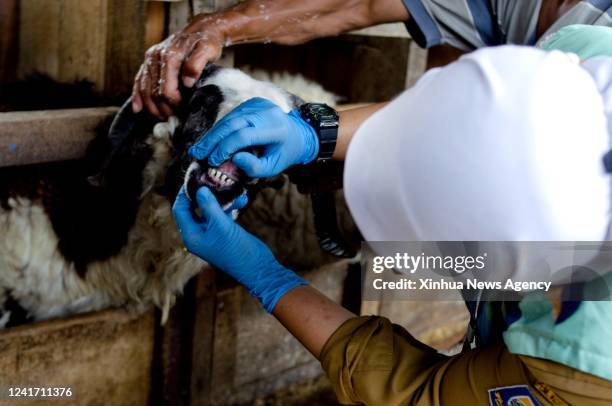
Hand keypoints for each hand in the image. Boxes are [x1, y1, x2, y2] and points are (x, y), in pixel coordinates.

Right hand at [132, 15, 225, 118]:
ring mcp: (150, 59)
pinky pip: (138, 81)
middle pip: (153, 92)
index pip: (166, 89)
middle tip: (174, 119)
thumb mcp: (208, 50)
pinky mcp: (148, 62)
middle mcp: (155, 56)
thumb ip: (197, 64)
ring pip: (144, 89)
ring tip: (162, 118)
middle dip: (163, 109)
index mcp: (169, 56)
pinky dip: (137, 96)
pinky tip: (138, 109)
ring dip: (151, 107)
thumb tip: (187, 82)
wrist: (201, 29)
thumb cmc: (206, 42)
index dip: (174, 104)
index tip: (183, 111)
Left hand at [173, 187, 307, 311]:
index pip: (180, 209)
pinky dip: (230, 206)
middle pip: (194, 207)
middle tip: (213, 178)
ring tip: (233, 189)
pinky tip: (241, 199)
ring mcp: (212, 234)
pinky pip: (223, 214)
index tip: (193, 176)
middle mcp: (198, 234)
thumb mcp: (221, 225)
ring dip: (221, 198)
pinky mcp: (225, 232)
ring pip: (211, 209)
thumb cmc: (236, 250)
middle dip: (205, 193)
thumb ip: (209, 206)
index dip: (184, 192)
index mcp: (191, 235)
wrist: (257, 267)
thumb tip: (200, 190)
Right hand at [189, 98, 318, 177]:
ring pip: (230, 118)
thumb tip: (234, 158)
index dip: (225, 148)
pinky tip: (210, 140)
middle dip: (213, 140)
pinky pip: (232, 115)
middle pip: (233, 123)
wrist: (297, 134)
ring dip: (212, 134)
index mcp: (276, 129)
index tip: (213, 161)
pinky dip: (220, 128)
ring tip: (199, 149)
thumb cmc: (283, 154)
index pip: (244, 135)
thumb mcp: (273, 167)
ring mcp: (259, 104)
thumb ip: (255, 167)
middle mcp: (267, 112)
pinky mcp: (253, 102)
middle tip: (197, 154)